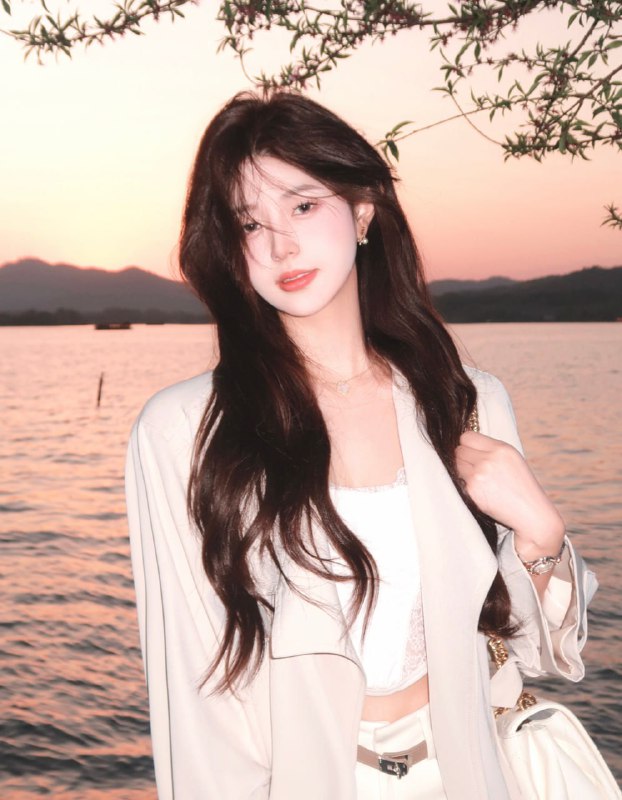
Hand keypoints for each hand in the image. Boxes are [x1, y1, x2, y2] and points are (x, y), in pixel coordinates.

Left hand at [456, 431, 564, 556]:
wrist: (531, 513)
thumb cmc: (522, 487)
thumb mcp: (512, 460)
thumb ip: (491, 450)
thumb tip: (464, 444)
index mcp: (501, 448)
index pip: (467, 436)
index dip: (466, 445)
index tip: (470, 452)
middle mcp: (489, 458)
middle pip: (459, 450)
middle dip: (464, 458)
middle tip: (476, 469)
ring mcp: (479, 474)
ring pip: (456, 465)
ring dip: (463, 471)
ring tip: (481, 480)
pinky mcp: (472, 489)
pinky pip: (459, 481)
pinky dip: (467, 486)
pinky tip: (482, 491)